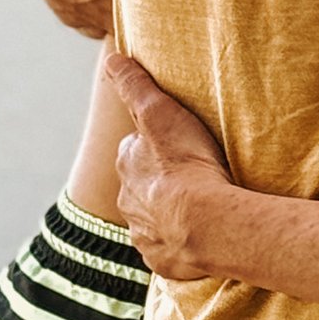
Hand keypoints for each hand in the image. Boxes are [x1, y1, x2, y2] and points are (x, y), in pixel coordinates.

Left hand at [106, 52, 233, 278]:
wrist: (206, 224)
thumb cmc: (186, 165)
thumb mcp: (160, 113)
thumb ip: (135, 86)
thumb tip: (112, 60)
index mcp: (127, 164)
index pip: (135, 149)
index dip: (154, 145)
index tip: (176, 145)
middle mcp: (127, 201)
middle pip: (142, 185)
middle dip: (159, 182)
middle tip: (192, 176)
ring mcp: (143, 233)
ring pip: (153, 218)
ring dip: (169, 213)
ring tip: (200, 208)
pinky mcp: (161, 259)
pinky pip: (168, 248)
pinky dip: (180, 242)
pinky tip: (199, 235)